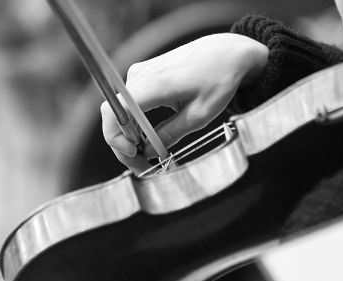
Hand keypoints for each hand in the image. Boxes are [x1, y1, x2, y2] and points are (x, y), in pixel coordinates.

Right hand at [102, 33, 268, 172]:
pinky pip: (129, 104)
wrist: (227, 52)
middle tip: (142, 166)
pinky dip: (134, 123)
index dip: (115, 137)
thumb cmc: (219, 79)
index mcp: (154, 84)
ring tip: (147, 154)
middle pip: (115, 116)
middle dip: (123, 145)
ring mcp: (139, 73)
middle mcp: (140, 76)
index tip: (134, 153)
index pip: (115, 111)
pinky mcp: (143, 74)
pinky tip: (148, 136)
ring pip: (120, 112)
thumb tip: (147, 152)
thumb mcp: (199, 116)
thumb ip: (169, 134)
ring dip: (129, 135)